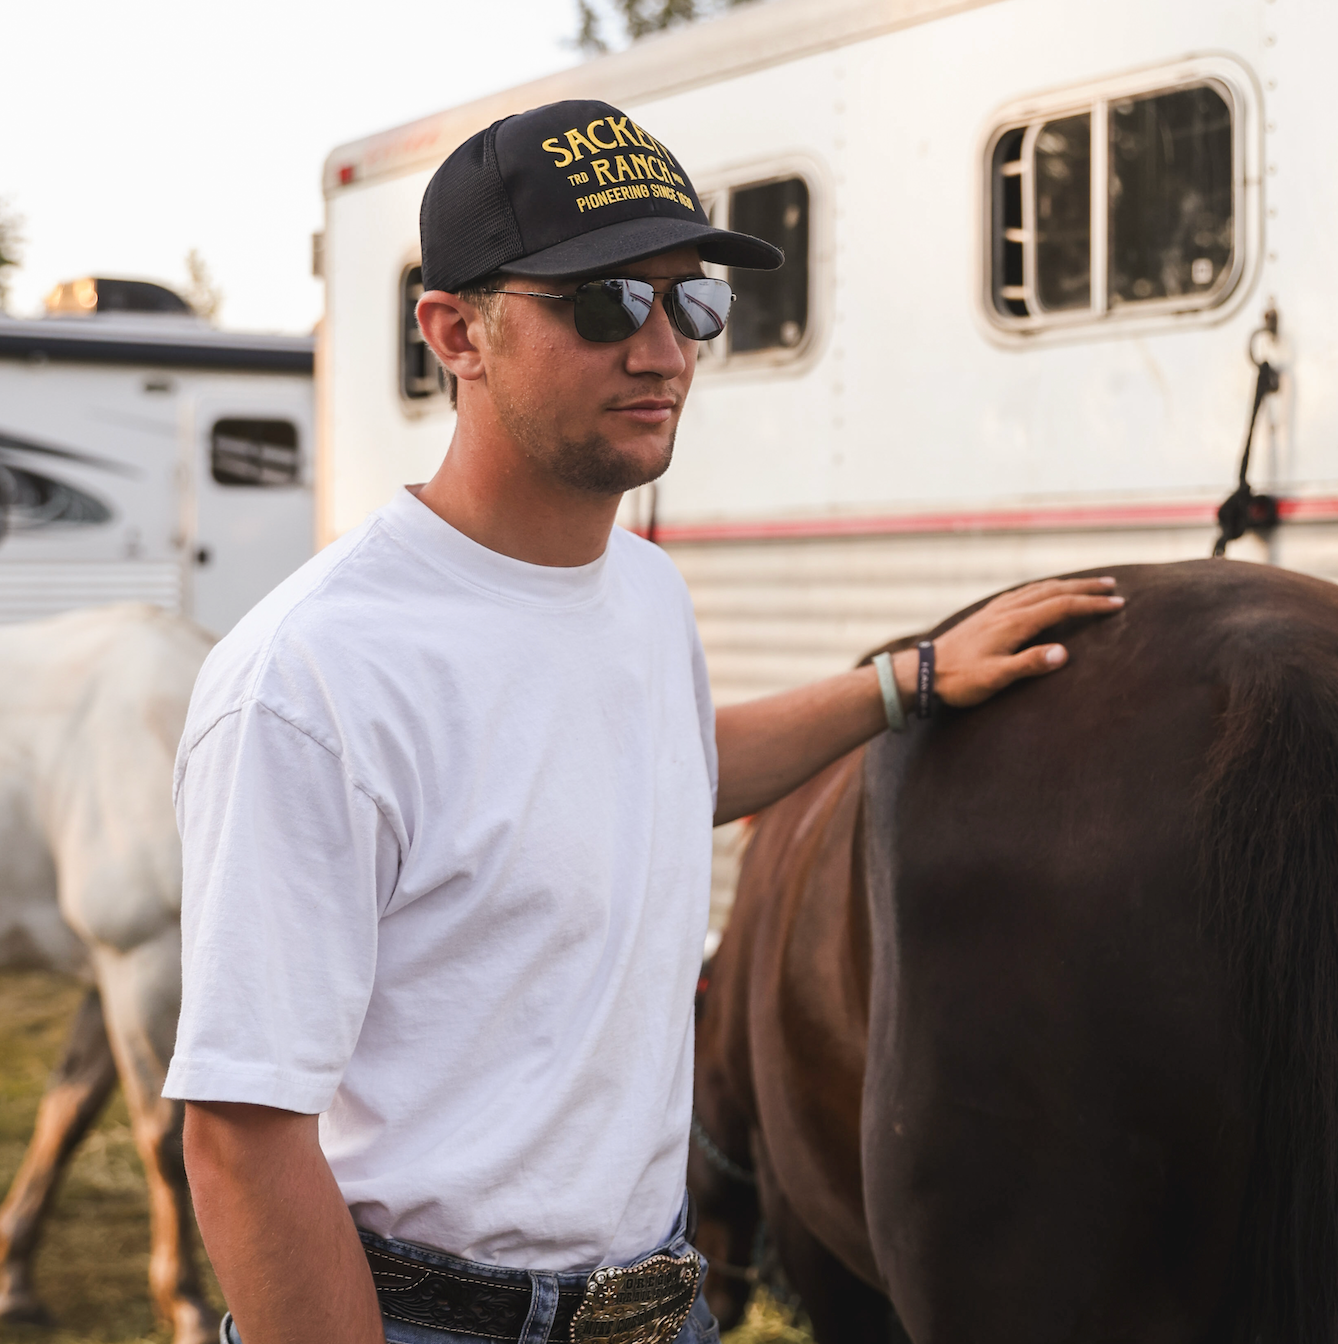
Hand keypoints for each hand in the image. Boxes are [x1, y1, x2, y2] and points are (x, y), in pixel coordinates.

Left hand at [911, 577, 1123, 708]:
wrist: (924, 671)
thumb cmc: (959, 680)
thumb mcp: (995, 678)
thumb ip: (1028, 665)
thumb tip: (1063, 653)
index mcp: (1014, 623)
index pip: (1062, 606)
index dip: (1091, 604)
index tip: (1118, 605)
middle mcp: (1007, 610)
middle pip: (1054, 591)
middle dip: (1085, 588)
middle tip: (1113, 586)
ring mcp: (996, 609)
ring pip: (1038, 588)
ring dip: (1065, 585)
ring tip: (1086, 585)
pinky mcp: (987, 614)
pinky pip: (1023, 593)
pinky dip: (1043, 588)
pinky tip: (1044, 592)